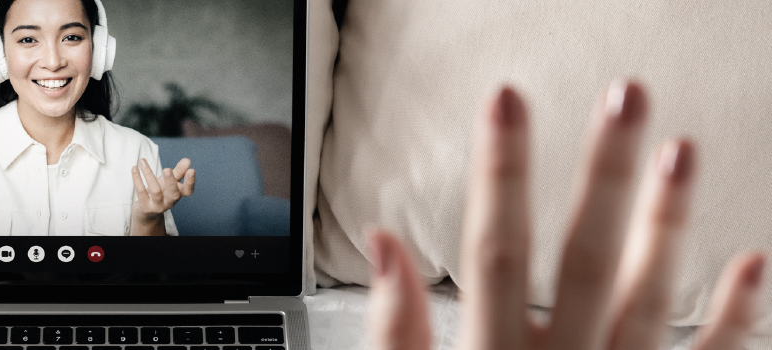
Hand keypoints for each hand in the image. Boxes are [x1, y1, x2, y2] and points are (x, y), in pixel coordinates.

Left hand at [130, 157, 194, 235]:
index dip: (190, 182)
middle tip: (167, 169)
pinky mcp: (145, 206)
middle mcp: (169, 202)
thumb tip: (187, 160)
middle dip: (171, 182)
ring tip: (142, 161)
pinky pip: (141, 192)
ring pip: (155, 191)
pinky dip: (137, 179)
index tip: (191, 170)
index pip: (188, 190)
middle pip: (173, 194)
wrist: (147, 213)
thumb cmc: (161, 193)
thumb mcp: (170, 182)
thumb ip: (179, 171)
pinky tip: (134, 168)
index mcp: (178, 194)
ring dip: (149, 175)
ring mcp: (157, 205)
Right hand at [367, 81, 765, 349]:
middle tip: (628, 99)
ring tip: (685, 153)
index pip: (492, 250)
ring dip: (667, 228)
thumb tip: (383, 244)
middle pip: (580, 260)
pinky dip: (733, 322)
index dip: (499, 174)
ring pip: (646, 304)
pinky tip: (754, 265)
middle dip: (602, 176)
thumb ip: (396, 331)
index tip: (506, 104)